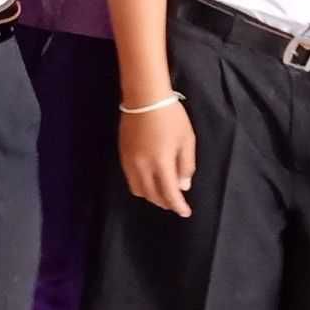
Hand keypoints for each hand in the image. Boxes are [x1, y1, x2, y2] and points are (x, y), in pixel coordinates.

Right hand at [120, 100, 195, 215]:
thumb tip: (183, 186)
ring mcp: (130, 162)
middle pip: (152, 196)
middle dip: (165, 203)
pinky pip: (131, 180)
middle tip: (176, 203)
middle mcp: (142, 167)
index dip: (178, 206)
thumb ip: (186, 165)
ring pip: (139, 190)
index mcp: (161, 163)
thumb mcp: (187, 140)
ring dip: (152, 197)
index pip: (169, 194)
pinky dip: (142, 186)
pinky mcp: (123, 155)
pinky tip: (150, 181)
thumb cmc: (171, 117)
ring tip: (164, 194)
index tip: (186, 212)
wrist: (145, 98)